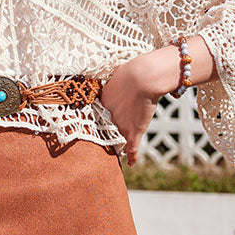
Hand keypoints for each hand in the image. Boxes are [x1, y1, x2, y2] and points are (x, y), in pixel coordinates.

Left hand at [98, 45, 182, 166]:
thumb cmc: (131, 71)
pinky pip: (132, 147)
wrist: (143, 77)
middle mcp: (109, 117)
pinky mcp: (135, 130)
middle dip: (101, 138)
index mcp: (102, 103)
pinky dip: (132, 156)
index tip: (92, 127)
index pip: (96, 117)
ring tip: (113, 155)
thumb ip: (115, 80)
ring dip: (116, 148)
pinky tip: (131, 164)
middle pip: (102, 131)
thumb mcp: (116, 74)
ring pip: (117, 141)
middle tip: (96, 147)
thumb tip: (118, 74)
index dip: (96, 123)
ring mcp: (121, 125)